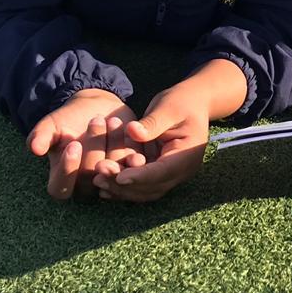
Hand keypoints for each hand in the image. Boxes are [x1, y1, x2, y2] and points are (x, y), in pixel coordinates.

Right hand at [27, 89, 145, 200]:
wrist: (94, 109)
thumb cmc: (67, 121)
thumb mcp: (51, 125)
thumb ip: (41, 136)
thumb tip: (34, 148)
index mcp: (62, 182)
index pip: (61, 187)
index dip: (68, 169)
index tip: (73, 145)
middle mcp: (86, 187)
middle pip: (91, 178)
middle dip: (95, 149)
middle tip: (96, 121)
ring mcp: (109, 180)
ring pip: (115, 173)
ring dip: (116, 147)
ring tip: (113, 121)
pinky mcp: (130, 171)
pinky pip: (134, 167)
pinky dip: (134, 151)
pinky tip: (134, 134)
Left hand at [94, 81, 210, 203]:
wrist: (193, 103)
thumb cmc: (181, 101)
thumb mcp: (168, 108)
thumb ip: (152, 122)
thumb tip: (133, 132)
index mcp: (188, 153)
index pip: (163, 171)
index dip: (140, 176)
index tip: (119, 177)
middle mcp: (182, 170)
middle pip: (153, 186)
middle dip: (125, 186)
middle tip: (99, 177)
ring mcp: (173, 174)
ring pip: (147, 191)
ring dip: (122, 190)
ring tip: (98, 181)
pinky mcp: (161, 172)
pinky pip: (143, 185)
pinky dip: (125, 186)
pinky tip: (105, 184)